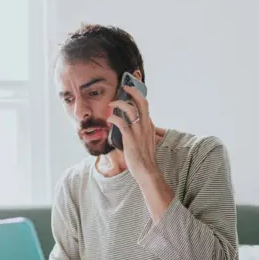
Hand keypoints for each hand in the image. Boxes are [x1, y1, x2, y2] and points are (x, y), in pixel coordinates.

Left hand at [108, 87, 173, 220]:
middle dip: (132, 91)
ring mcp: (139, 132)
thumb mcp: (145, 141)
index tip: (131, 90)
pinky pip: (121, 123)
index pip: (145, 105)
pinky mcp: (131, 138)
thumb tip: (129, 125)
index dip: (138, 96)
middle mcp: (146, 126)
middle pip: (141, 102)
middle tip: (124, 87)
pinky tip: (109, 118)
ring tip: (111, 103)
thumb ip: (140, 132)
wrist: (147, 171)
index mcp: (150, 125)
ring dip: (119, 103)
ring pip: (131, 109)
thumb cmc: (144, 158)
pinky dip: (114, 117)